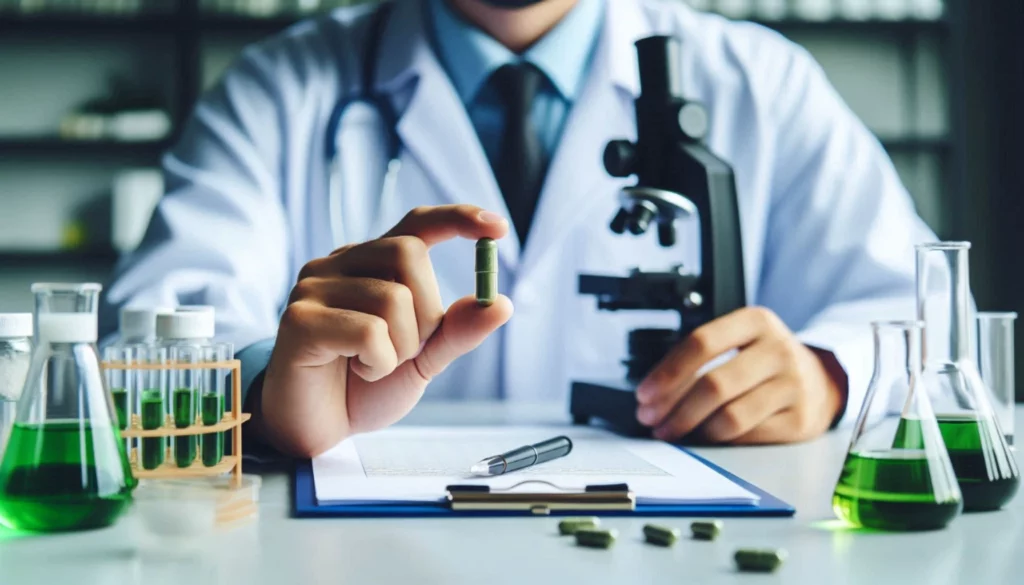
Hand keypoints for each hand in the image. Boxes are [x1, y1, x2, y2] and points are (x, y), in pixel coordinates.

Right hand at [258, 205, 513, 456]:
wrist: (316, 431)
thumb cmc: (362, 388)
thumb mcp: (423, 361)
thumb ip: (456, 332)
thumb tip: (501, 304)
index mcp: (370, 264)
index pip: (416, 225)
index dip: (457, 219)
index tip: (498, 228)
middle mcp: (338, 265)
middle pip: (409, 253)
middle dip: (428, 311)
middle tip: (409, 349)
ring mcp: (313, 288)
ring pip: (392, 297)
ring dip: (402, 347)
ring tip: (376, 366)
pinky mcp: (299, 320)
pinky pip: (369, 331)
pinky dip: (379, 362)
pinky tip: (360, 372)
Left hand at [635, 307, 845, 443]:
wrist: (821, 380)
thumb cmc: (765, 362)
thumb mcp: (740, 341)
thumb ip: (700, 359)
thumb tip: (653, 398)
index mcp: (756, 322)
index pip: (701, 343)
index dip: (667, 372)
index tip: (644, 395)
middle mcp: (778, 350)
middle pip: (713, 384)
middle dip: (674, 409)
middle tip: (653, 422)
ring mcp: (793, 386)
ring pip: (729, 416)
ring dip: (692, 430)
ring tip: (674, 432)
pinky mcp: (800, 420)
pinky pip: (747, 436)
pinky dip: (718, 441)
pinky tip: (703, 438)